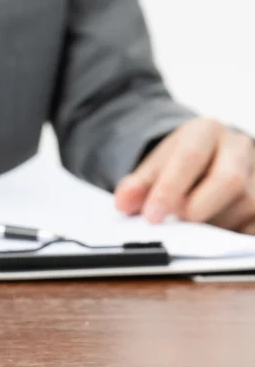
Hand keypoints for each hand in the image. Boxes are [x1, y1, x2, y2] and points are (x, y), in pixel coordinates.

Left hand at [114, 118, 254, 233]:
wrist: (210, 156)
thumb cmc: (180, 163)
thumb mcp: (154, 166)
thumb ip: (136, 185)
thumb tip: (124, 203)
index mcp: (206, 131)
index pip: (190, 158)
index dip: (169, 189)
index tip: (151, 215)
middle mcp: (238, 148)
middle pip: (229, 180)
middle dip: (197, 207)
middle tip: (175, 223)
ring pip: (244, 206)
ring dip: (212, 224)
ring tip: (189, 225)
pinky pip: (253, 226)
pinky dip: (230, 234)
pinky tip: (211, 235)